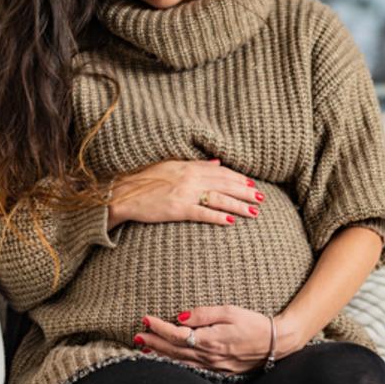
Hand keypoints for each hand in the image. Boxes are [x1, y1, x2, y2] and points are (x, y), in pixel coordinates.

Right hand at [107, 159, 263, 228]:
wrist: (123, 193)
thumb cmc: (145, 180)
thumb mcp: (172, 166)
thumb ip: (196, 164)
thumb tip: (217, 162)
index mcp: (189, 166)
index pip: (221, 172)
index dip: (239, 178)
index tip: (252, 184)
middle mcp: (190, 178)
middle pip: (225, 184)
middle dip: (245, 191)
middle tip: (261, 198)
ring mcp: (185, 193)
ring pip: (219, 198)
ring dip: (239, 204)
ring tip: (254, 211)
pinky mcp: (178, 209)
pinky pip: (203, 212)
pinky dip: (218, 216)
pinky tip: (232, 221)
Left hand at [136, 306, 285, 374]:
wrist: (275, 344)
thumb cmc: (254, 323)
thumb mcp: (230, 311)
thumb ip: (204, 314)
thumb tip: (180, 317)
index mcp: (210, 340)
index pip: (176, 335)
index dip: (158, 328)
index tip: (145, 319)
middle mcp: (208, 356)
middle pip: (173, 350)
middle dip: (153, 342)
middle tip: (136, 336)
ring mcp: (213, 366)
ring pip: (180, 362)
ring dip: (161, 355)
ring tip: (145, 348)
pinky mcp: (218, 371)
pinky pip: (191, 368)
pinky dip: (176, 364)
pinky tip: (168, 360)